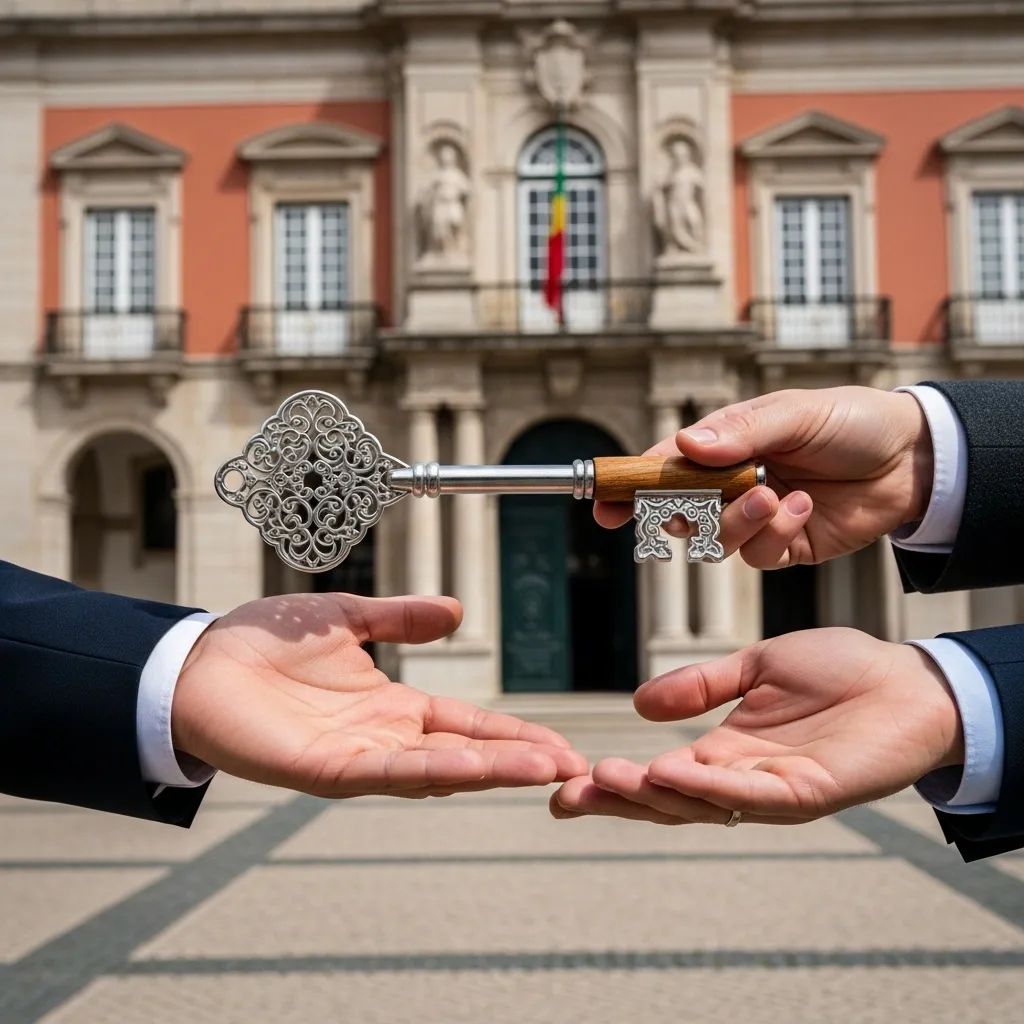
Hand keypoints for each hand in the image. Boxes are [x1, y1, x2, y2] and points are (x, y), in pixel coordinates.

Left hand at [172, 592, 586, 798]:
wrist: (198, 661)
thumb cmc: (266, 643)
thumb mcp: (348, 619)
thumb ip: (400, 619)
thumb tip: (457, 611)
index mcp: (393, 707)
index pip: (468, 723)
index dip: (513, 734)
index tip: (560, 744)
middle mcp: (384, 738)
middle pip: (466, 753)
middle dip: (519, 762)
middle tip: (576, 769)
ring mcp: (358, 758)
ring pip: (438, 768)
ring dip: (492, 770)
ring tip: (546, 769)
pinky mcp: (326, 770)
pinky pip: (388, 771)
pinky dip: (434, 770)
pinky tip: (474, 766)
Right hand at [551, 628, 962, 824]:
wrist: (907, 680)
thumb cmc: (840, 672)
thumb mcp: (754, 667)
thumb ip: (700, 686)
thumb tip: (638, 706)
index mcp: (724, 751)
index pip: (657, 773)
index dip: (614, 779)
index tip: (566, 777)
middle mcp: (740, 779)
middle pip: (666, 801)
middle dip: (615, 802)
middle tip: (564, 797)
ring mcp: (771, 791)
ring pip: (698, 804)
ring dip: (650, 794)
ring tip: (605, 777)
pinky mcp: (806, 792)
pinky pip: (748, 795)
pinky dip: (706, 786)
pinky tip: (668, 772)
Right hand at [596, 386, 932, 567]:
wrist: (913, 459)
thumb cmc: (851, 421)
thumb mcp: (795, 412)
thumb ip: (741, 430)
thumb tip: (685, 447)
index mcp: (724, 446)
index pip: (664, 467)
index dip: (629, 485)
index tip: (602, 501)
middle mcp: (731, 485)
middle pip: (678, 511)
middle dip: (678, 514)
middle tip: (690, 509)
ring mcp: (756, 518)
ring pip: (715, 539)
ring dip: (738, 521)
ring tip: (774, 493)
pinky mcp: (785, 547)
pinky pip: (759, 555)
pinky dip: (776, 533)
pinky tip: (802, 507)